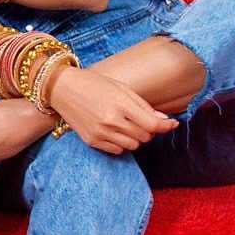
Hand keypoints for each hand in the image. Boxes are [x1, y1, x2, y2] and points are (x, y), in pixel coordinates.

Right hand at [48, 66, 177, 153]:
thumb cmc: (92, 83)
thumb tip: (162, 120)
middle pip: (145, 137)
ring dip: (135, 138)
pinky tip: (114, 131)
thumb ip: (142, 105)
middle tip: (142, 120)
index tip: (172, 124)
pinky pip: (117, 150)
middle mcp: (111, 121)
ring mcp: (100, 133)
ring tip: (127, 125)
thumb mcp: (120, 87)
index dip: (167, 126)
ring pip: (133, 146)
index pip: (153, 125)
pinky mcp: (92, 141)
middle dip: (149, 130)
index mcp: (120, 105)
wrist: (61, 88)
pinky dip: (121, 143)